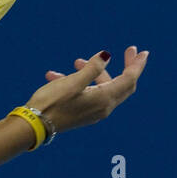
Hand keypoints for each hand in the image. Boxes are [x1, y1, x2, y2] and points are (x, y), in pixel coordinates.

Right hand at [26, 46, 148, 135]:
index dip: (137, 65)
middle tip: (126, 51)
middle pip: (123, 84)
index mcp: (104, 99)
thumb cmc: (52, 102)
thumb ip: (92, 68)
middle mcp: (104, 107)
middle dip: (126, 66)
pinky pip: (89, 93)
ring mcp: (94, 112)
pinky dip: (80, 82)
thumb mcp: (73, 82)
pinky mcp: (84, 113)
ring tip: (76, 62)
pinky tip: (58, 76)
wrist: (34, 126)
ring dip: (93, 72)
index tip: (143, 52)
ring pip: (103, 86)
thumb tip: (107, 55)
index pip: (129, 79)